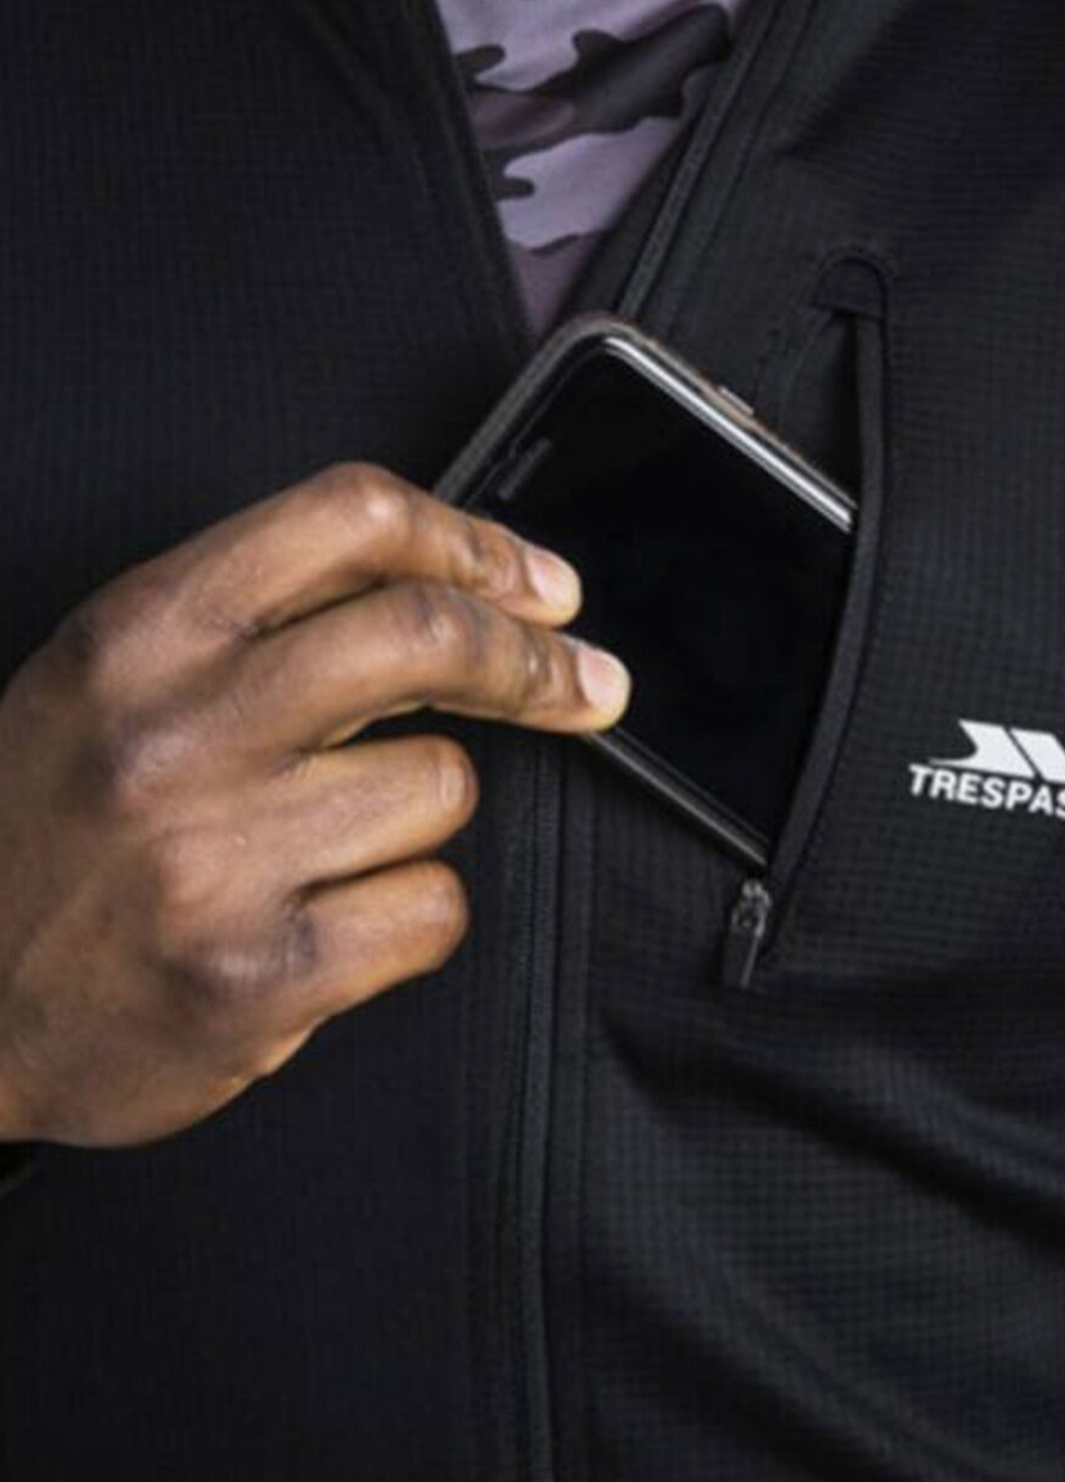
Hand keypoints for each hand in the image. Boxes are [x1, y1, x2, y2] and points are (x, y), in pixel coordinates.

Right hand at [0, 460, 628, 1148]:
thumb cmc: (48, 824)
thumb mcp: (117, 672)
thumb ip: (265, 611)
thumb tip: (461, 581)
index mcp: (145, 628)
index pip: (353, 516)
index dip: (477, 540)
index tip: (542, 585)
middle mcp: (179, 728)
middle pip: (429, 634)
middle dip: (532, 659)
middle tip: (582, 682)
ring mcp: (216, 856)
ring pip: (442, 788)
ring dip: (417, 817)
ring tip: (327, 848)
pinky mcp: (256, 977)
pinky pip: (432, 911)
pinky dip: (408, 918)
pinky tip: (333, 924)